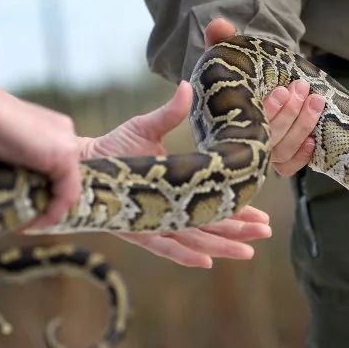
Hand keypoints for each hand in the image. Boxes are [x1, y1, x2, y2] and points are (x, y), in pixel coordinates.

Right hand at [0, 92, 83, 230]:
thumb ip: (15, 176)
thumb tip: (13, 205)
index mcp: (52, 132)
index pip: (63, 170)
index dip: (50, 195)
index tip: (30, 215)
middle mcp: (65, 134)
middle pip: (67, 180)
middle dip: (50, 205)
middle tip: (29, 224)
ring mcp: (69, 143)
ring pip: (69, 188)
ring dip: (49, 212)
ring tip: (27, 227)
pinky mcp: (66, 154)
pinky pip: (68, 193)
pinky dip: (52, 213)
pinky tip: (30, 223)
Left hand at [81, 81, 272, 267]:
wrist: (82, 162)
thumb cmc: (114, 146)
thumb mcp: (147, 127)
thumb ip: (170, 112)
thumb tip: (187, 85)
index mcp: (178, 189)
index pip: (215, 201)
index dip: (240, 208)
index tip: (263, 213)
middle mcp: (170, 209)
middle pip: (212, 224)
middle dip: (240, 229)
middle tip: (266, 232)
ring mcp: (155, 221)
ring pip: (196, 237)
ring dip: (223, 245)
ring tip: (248, 251)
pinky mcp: (136, 229)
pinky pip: (163, 246)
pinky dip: (184, 254)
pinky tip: (206, 262)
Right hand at [204, 19, 324, 176]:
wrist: (244, 83)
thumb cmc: (234, 73)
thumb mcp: (227, 55)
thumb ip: (221, 40)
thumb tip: (220, 24)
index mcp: (222, 116)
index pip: (245, 123)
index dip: (268, 110)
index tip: (282, 90)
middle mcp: (238, 138)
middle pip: (268, 138)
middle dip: (289, 114)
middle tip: (302, 88)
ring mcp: (256, 151)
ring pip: (281, 151)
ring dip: (301, 126)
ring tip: (315, 100)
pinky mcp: (273, 159)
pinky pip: (286, 167)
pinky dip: (301, 156)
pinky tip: (314, 140)